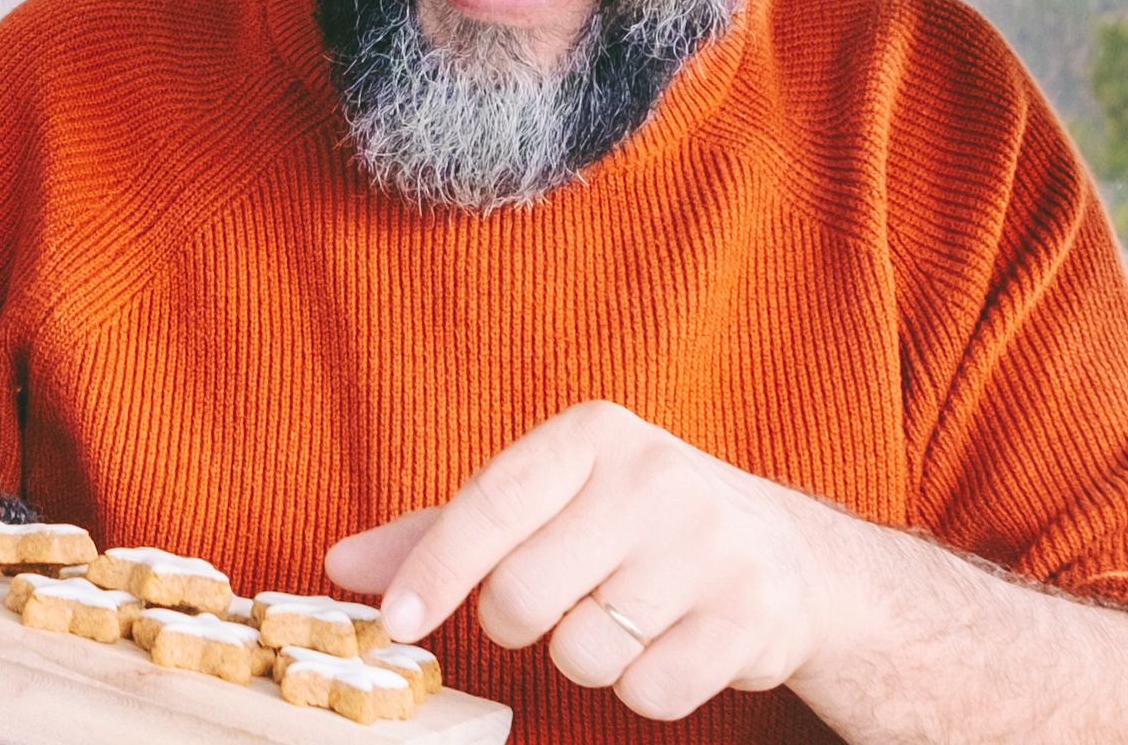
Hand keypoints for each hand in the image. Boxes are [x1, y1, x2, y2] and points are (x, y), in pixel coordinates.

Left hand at [323, 401, 852, 722]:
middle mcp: (655, 478)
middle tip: (560, 602)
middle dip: (522, 622)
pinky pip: (648, 693)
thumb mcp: (550, 501)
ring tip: (626, 618)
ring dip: (589, 657)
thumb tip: (340, 565)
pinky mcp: (749, 616)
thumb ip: (446, 529)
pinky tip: (670, 644)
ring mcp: (709, 547)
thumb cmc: (636, 525)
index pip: (490, 505)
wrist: (787, 555)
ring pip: (581, 653)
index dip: (435, 569)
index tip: (400, 620)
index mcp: (595, 435)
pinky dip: (645, 689)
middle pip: (522, 597)